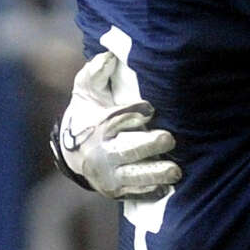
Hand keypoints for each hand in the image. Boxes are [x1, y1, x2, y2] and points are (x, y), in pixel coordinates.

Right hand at [54, 50, 179, 199]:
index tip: (150, 108)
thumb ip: (95, 74)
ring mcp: (110, 175)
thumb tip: (109, 56)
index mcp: (97, 128)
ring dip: (155, 173)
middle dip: (147, 145)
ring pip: (134, 176)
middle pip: (125, 150)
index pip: (115, 120)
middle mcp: (103, 153)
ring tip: (175, 171)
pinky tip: (166, 188)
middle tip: (168, 139)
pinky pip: (135, 193)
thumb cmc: (88, 115)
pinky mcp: (117, 191)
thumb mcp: (86, 92)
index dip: (132, 113)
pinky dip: (150, 191)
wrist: (74, 153)